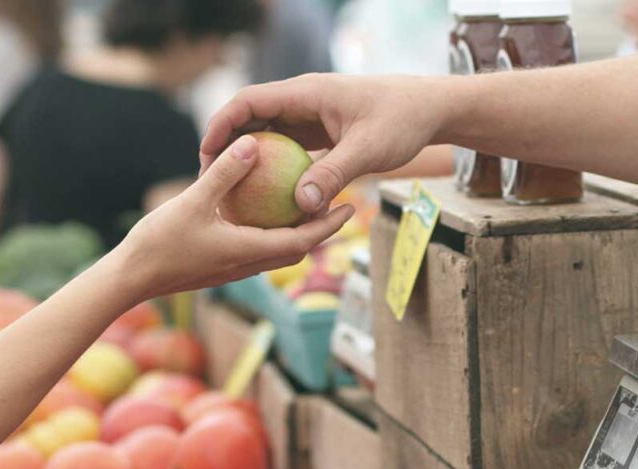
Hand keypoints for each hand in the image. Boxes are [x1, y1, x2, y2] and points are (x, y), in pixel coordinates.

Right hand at [112, 134, 353, 302]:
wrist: (130, 279)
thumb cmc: (159, 243)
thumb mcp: (193, 201)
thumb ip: (224, 173)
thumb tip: (252, 143)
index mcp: (249, 251)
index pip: (303, 241)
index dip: (329, 225)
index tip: (350, 207)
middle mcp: (248, 264)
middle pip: (297, 247)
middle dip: (321, 228)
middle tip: (339, 203)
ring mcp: (234, 268)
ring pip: (277, 250)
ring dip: (297, 232)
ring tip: (307, 204)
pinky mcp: (221, 266)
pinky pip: (256, 248)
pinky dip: (271, 232)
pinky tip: (263, 211)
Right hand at [201, 74, 447, 213]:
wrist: (431, 109)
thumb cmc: (403, 121)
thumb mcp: (368, 150)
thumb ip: (333, 175)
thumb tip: (300, 205)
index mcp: (306, 93)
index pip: (249, 101)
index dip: (221, 125)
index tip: (206, 155)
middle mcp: (303, 101)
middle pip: (251, 118)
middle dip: (228, 146)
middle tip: (211, 180)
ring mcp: (312, 116)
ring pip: (269, 134)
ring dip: (250, 159)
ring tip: (232, 192)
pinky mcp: (322, 132)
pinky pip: (289, 148)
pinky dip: (276, 168)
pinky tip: (269, 198)